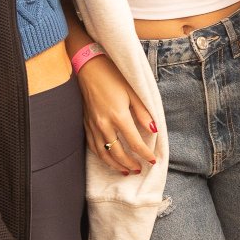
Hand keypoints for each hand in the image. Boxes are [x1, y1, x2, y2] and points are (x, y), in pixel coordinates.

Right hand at [78, 55, 157, 173]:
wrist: (88, 68)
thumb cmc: (112, 77)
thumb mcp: (133, 92)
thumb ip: (143, 113)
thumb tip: (154, 129)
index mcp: (118, 116)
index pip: (135, 142)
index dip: (145, 154)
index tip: (152, 161)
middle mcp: (104, 124)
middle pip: (118, 152)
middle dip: (130, 163)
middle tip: (139, 169)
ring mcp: (92, 126)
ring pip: (104, 153)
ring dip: (115, 165)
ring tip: (126, 170)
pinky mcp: (85, 125)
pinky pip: (93, 147)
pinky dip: (102, 157)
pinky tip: (108, 159)